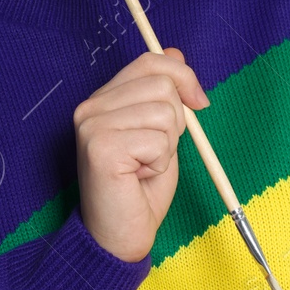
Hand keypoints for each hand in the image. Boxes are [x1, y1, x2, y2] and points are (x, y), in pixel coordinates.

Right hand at [74, 47, 208, 262]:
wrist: (118, 236)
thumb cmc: (140, 188)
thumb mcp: (161, 132)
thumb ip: (164, 94)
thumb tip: (176, 53)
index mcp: (103, 98)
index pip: (150, 61)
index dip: (183, 76)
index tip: (199, 101)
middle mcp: (90, 107)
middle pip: (162, 85)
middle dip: (176, 122)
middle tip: (155, 153)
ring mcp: (91, 126)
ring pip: (164, 113)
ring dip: (167, 147)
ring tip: (145, 167)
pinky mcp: (100, 148)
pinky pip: (157, 141)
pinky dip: (159, 164)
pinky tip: (139, 178)